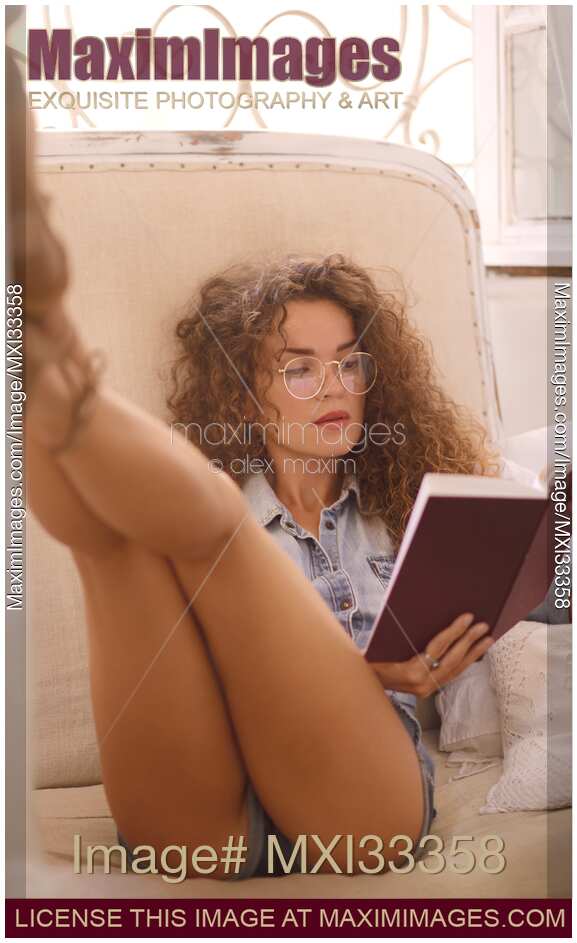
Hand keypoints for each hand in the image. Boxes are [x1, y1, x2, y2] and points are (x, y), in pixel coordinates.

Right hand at [371, 612, 493, 695]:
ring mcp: (426, 690)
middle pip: (452, 659)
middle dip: (470, 641)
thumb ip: (401, 637)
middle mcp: (422, 684)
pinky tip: (473, 654)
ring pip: (455, 670)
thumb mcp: (380, 647)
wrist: (360, 688)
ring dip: (473, 653)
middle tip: (484, 626)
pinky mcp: (427, 691)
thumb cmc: (368, 663)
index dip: (455, 631)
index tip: (468, 617)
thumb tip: (424, 617)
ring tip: (488, 639)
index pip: (438, 647)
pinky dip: (463, 663)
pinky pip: (450, 675)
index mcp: (410, 672)